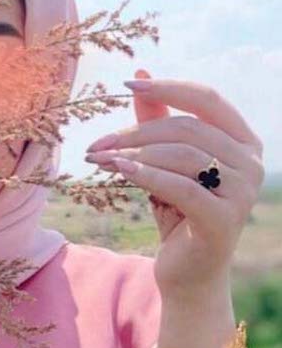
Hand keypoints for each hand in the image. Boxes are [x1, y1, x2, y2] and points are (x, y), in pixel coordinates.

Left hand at [84, 69, 264, 301]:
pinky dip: (147, 175)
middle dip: (135, 132)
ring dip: (133, 153)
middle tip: (96, 144)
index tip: (126, 84)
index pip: (206, 99)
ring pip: (182, 155)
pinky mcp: (222, 220)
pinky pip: (181, 187)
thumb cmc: (177, 217)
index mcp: (242, 141)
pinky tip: (118, 171)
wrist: (188, 274)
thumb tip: (141, 73)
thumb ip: (157, 122)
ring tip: (98, 159)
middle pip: (186, 128)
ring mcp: (242, 192)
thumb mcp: (165, 166)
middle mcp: (251, 161)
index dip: (167, 88)